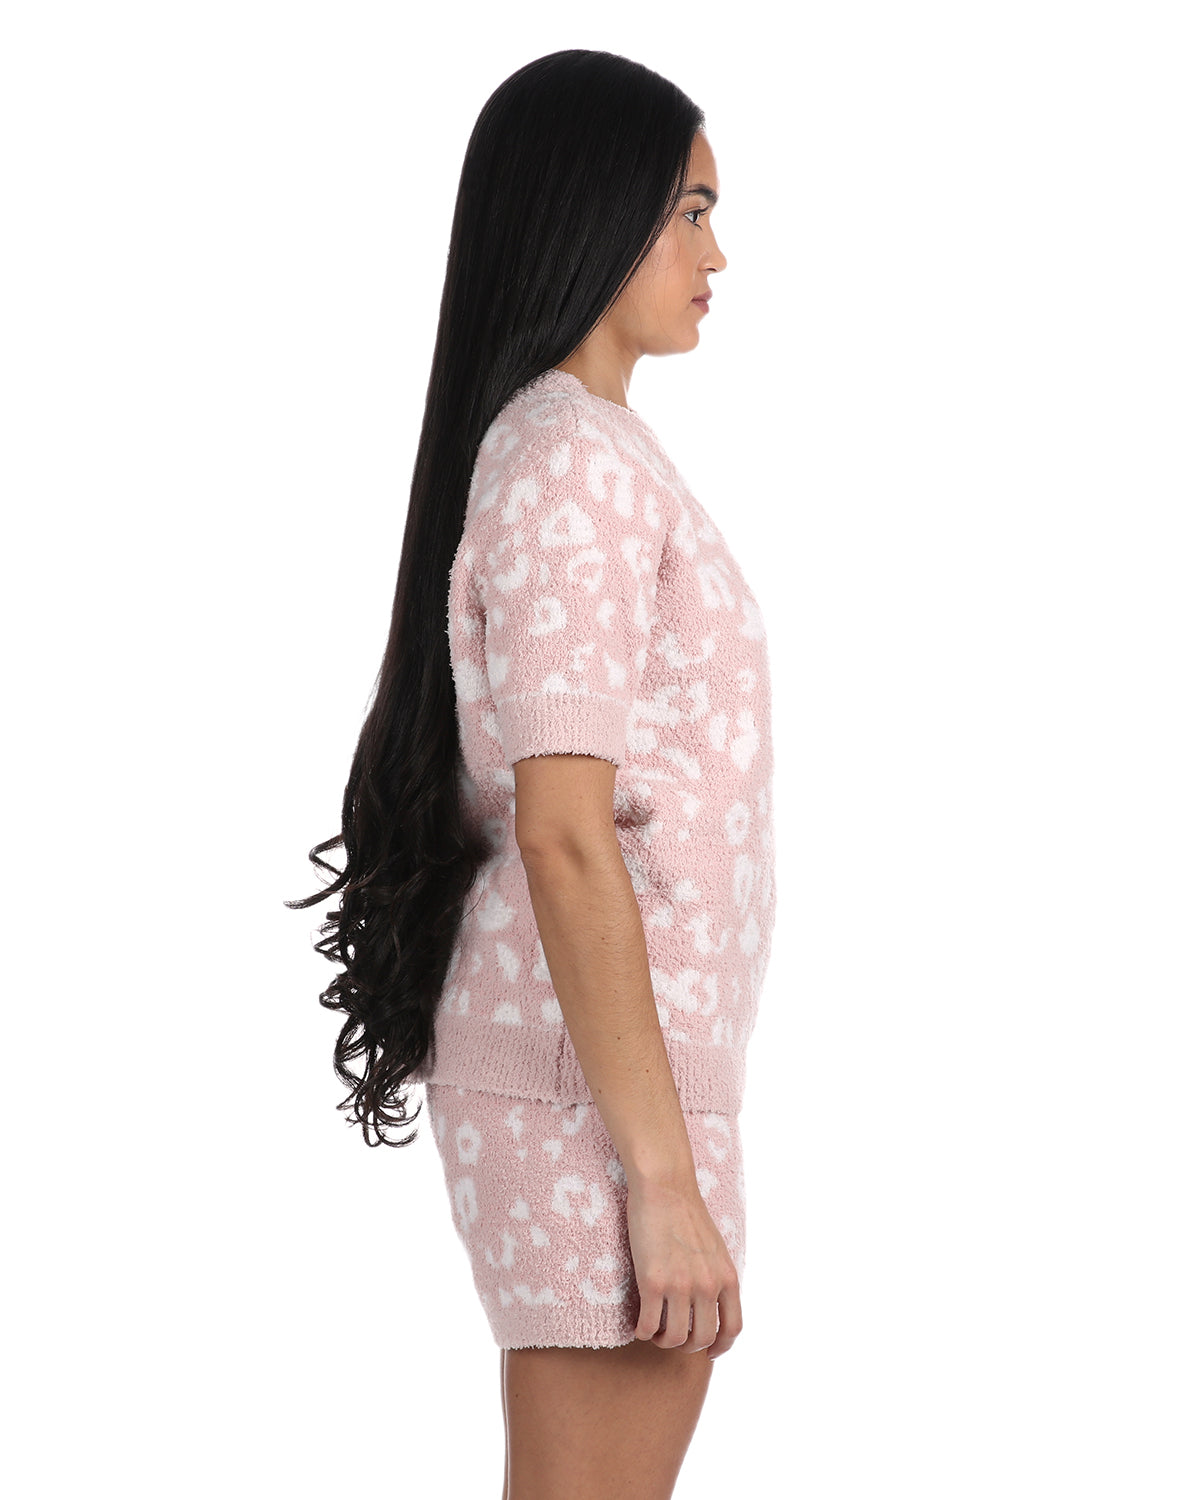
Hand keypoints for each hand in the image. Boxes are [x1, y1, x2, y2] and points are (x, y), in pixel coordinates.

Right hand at [626, 1176, 742, 1358]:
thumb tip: (711, 1304)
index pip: (733, 1328)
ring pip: (674, 1337)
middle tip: (672, 1337)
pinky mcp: (652, 1280)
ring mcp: (680, 1285)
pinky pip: (648, 1324)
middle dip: (687, 1346)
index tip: (708, 1352)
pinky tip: (638, 1325)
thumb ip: (716, 1277)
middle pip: (703, 1338)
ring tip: (654, 1332)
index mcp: (727, 1277)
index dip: (720, 1347)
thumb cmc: (686, 1212)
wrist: (665, 1186)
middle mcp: (707, 1285)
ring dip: (662, 1341)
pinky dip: (642, 1331)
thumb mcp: (716, 1248)